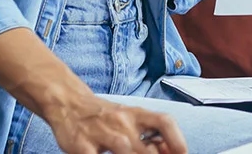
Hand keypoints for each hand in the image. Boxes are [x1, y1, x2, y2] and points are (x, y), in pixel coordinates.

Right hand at [47, 95, 186, 153]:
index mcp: (136, 115)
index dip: (177, 139)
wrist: (68, 102)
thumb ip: (149, 134)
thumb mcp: (130, 120)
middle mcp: (121, 121)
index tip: (183, 153)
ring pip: (124, 150)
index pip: (164, 122)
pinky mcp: (81, 144)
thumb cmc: (104, 117)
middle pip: (145, 147)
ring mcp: (101, 133)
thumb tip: (174, 151)